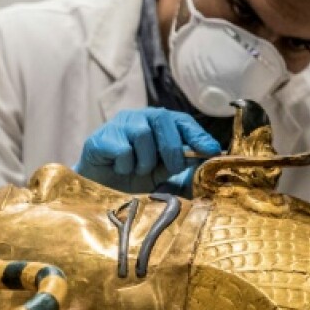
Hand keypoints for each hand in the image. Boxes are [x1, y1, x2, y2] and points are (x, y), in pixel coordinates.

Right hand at [74, 108, 220, 193]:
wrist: (97, 191)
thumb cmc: (130, 180)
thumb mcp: (162, 174)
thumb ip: (182, 165)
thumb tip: (208, 158)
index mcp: (156, 124)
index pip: (181, 120)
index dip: (198, 134)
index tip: (212, 150)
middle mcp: (137, 118)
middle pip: (162, 119)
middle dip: (172, 148)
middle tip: (171, 169)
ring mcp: (117, 125)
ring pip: (143, 134)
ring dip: (145, 161)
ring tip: (136, 171)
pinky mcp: (99, 138)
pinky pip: (123, 149)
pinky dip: (126, 166)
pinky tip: (119, 169)